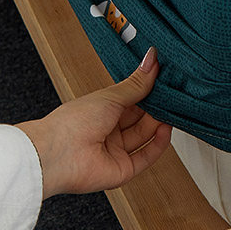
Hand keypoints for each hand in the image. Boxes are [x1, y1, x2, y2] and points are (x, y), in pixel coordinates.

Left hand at [16, 47, 171, 198]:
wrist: (56, 154)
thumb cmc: (73, 122)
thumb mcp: (111, 96)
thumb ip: (137, 83)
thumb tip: (152, 59)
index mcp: (103, 112)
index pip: (134, 101)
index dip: (150, 92)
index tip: (166, 80)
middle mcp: (110, 132)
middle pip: (142, 119)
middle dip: (158, 108)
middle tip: (174, 95)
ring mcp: (116, 151)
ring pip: (146, 136)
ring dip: (160, 124)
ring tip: (173, 110)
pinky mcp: (123, 170)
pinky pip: (146, 157)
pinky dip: (159, 144)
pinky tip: (166, 130)